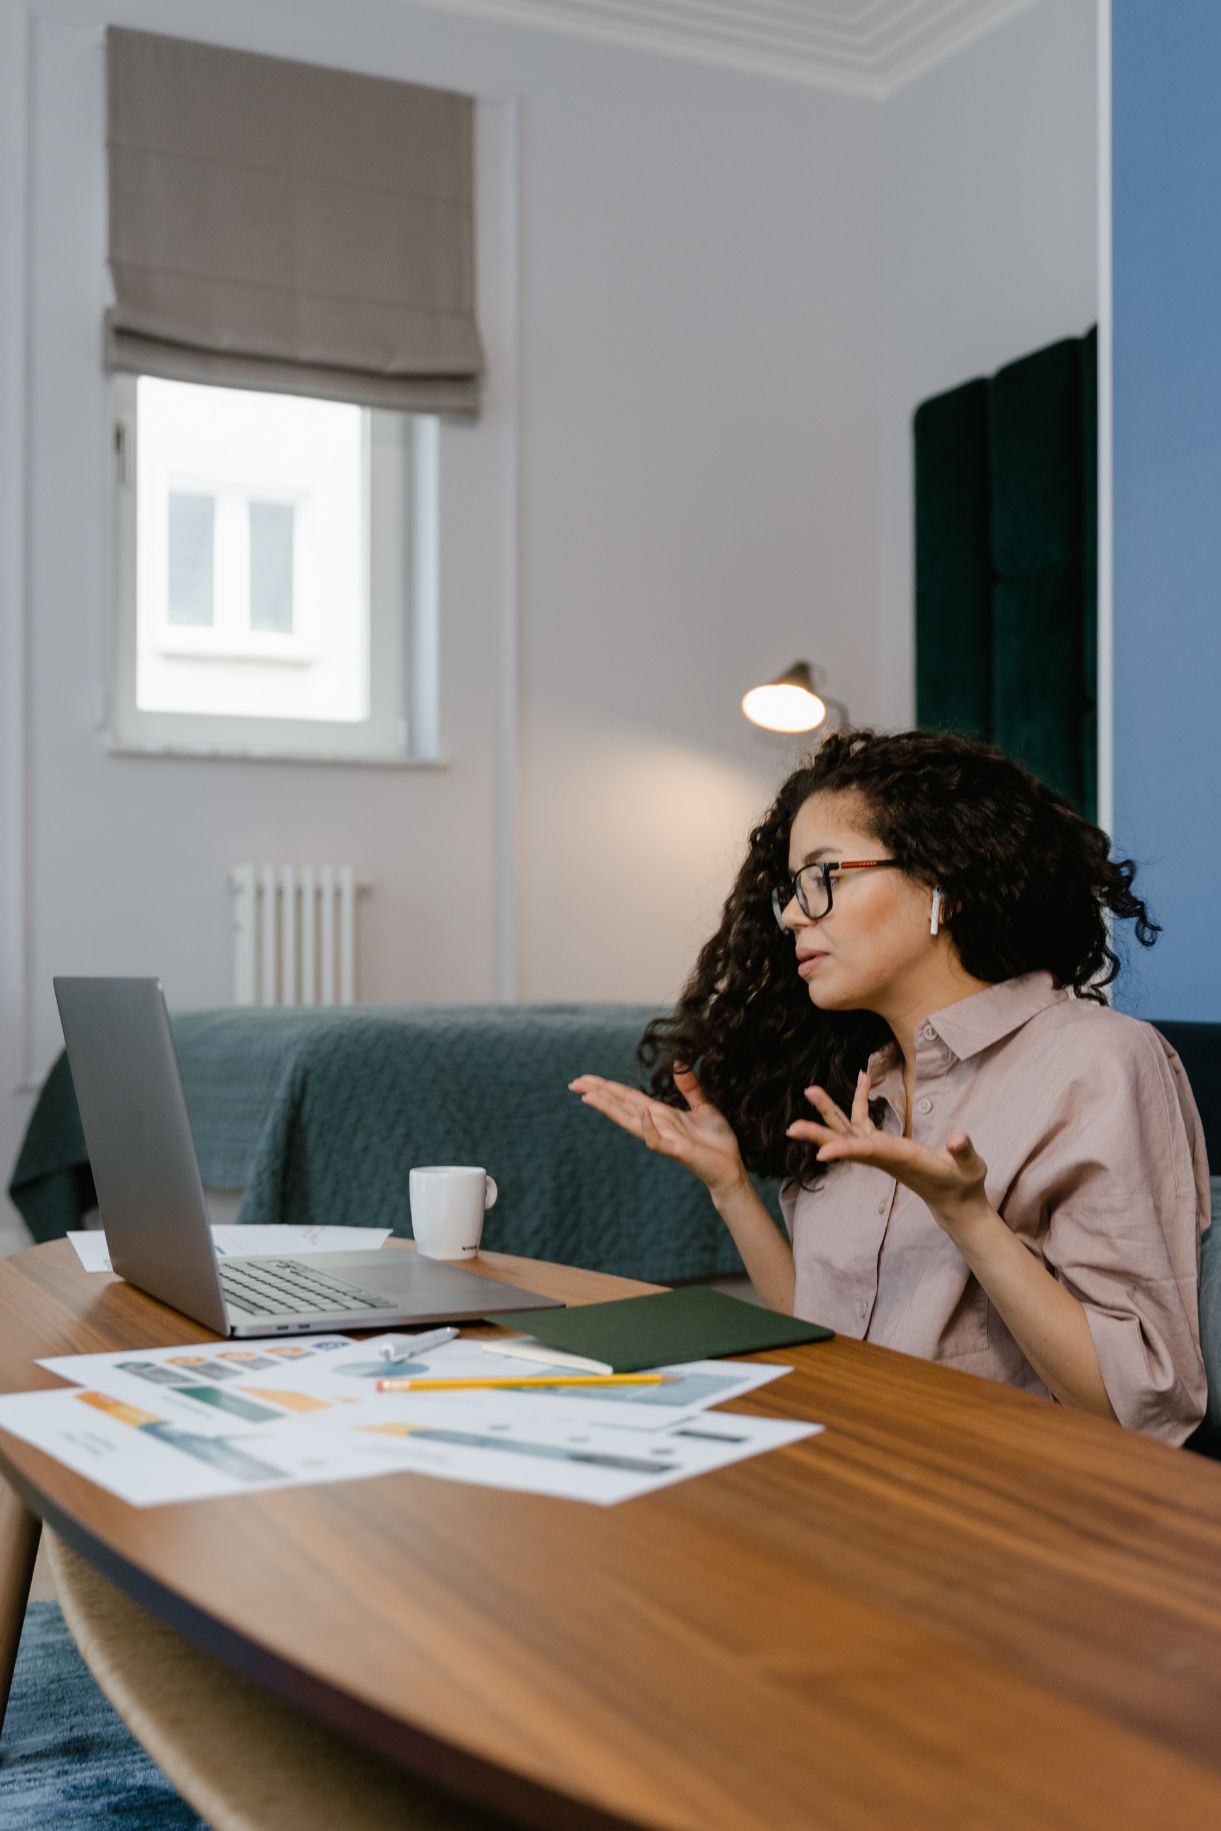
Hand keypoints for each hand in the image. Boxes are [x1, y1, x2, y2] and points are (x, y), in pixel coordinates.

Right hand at [569, 1067, 745, 1199]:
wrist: (731, 1167)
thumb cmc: (716, 1141)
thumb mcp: (703, 1106)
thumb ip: (689, 1087)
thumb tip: (678, 1062)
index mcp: (660, 1113)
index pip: (627, 1097)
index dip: (607, 1087)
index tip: (585, 1079)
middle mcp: (656, 1124)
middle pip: (622, 1105)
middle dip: (599, 1094)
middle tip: (573, 1083)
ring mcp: (664, 1138)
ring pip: (631, 1122)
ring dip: (610, 1109)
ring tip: (589, 1096)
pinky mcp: (678, 1150)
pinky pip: (658, 1140)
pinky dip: (648, 1129)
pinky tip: (640, 1115)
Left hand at [786, 1071, 990, 1240]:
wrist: (955, 1202)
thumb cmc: (963, 1184)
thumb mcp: (971, 1168)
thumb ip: (964, 1152)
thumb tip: (958, 1138)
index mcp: (901, 1160)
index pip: (869, 1154)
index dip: (846, 1150)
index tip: (822, 1152)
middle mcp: (884, 1156)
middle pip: (845, 1143)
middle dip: (820, 1134)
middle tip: (791, 1128)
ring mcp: (882, 1150)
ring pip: (848, 1129)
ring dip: (829, 1110)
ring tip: (810, 1089)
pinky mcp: (885, 1145)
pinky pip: (864, 1121)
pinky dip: (859, 1100)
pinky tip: (863, 1078)